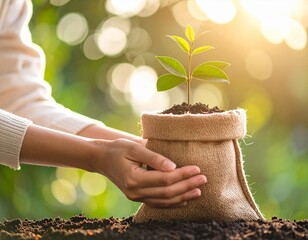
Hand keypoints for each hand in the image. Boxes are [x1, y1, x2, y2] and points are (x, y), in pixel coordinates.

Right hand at [92, 139, 206, 207]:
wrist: (101, 158)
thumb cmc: (118, 149)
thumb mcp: (134, 148)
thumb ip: (154, 157)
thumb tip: (173, 166)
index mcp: (134, 178)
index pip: (165, 179)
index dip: (183, 175)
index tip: (197, 168)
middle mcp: (135, 192)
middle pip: (167, 192)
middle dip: (187, 186)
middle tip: (203, 179)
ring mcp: (136, 197)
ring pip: (164, 201)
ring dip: (183, 197)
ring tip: (199, 191)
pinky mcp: (137, 197)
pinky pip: (158, 203)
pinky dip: (173, 203)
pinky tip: (184, 200)